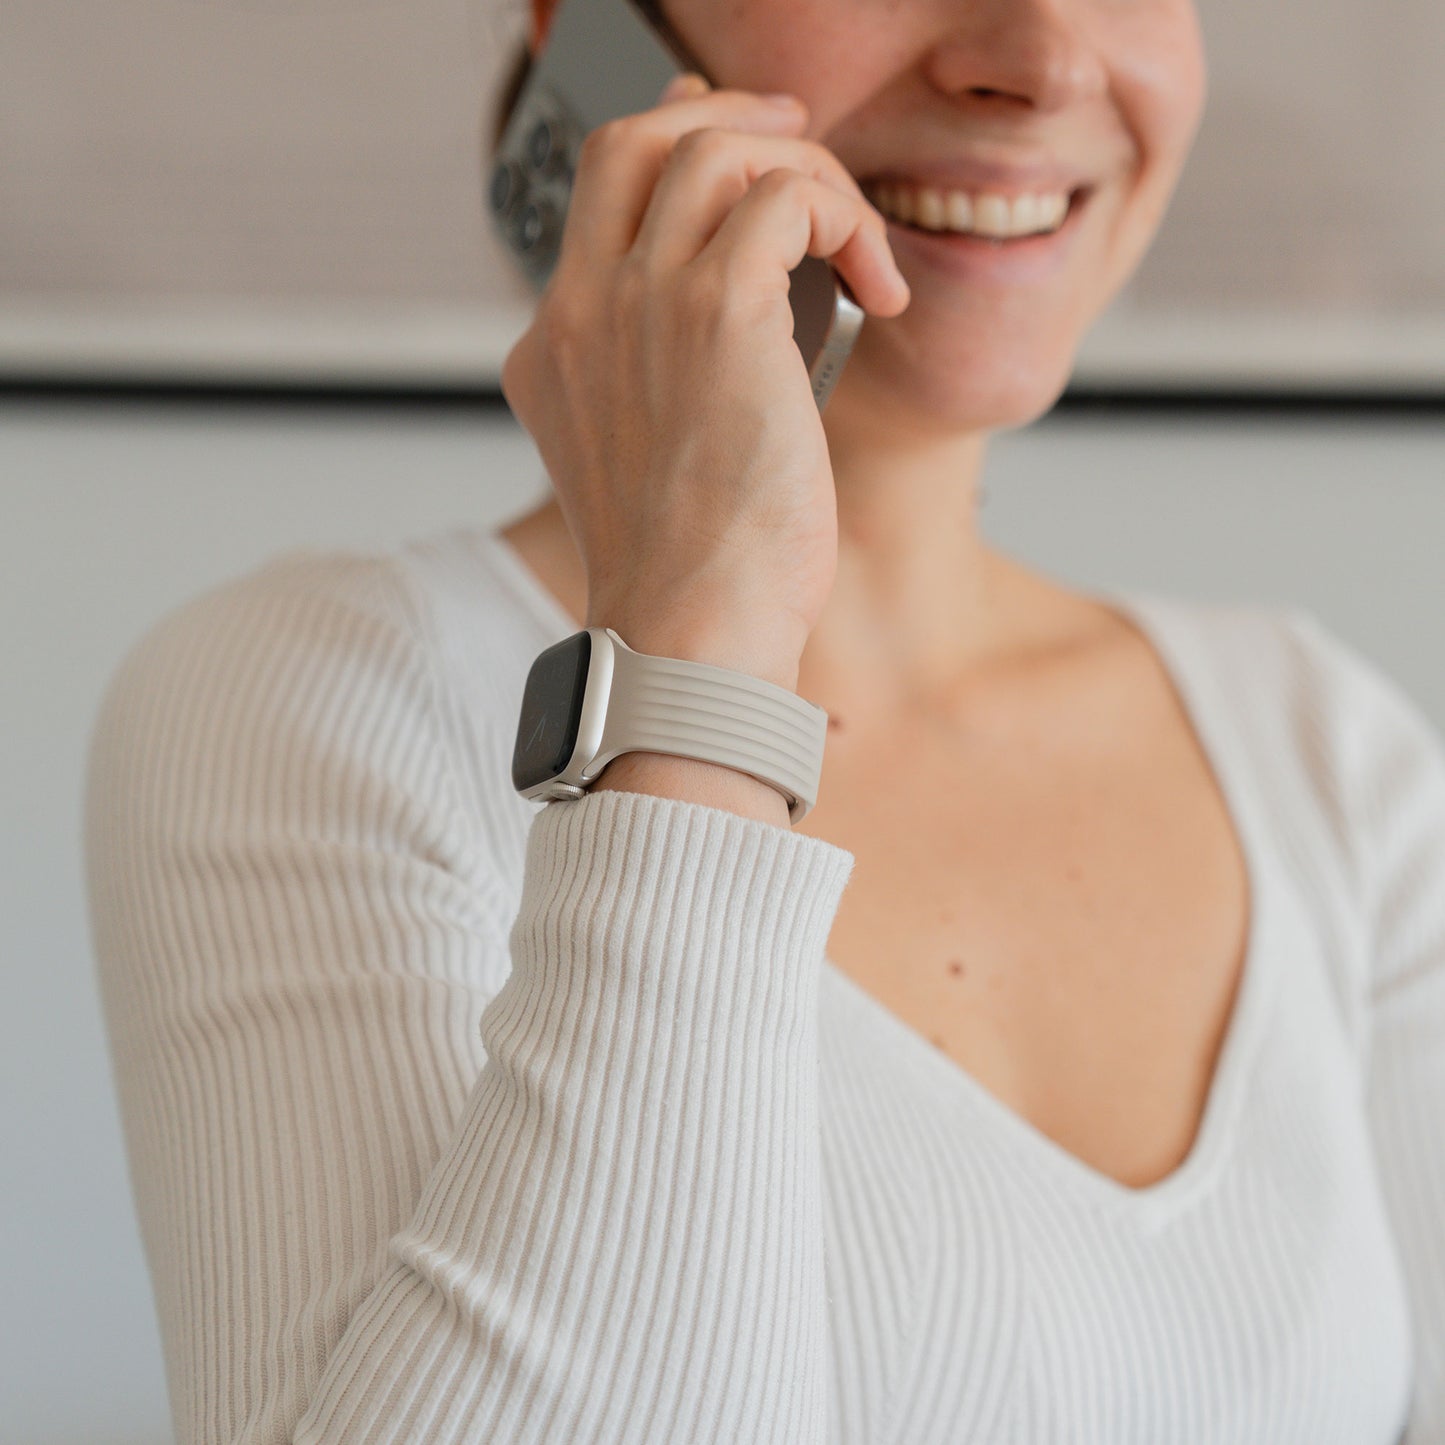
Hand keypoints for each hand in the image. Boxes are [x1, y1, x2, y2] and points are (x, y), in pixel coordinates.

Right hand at [500, 72, 908, 685]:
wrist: (690, 632)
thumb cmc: (691, 574)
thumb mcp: (650, 469)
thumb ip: (663, 386)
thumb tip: (749, 334)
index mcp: (556, 347)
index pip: (600, 199)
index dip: (673, 154)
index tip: (746, 162)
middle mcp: (583, 309)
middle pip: (635, 140)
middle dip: (725, 118)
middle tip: (800, 147)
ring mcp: (641, 302)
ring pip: (717, 151)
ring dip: (808, 177)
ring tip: (858, 245)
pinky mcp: (717, 312)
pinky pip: (787, 198)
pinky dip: (845, 221)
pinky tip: (877, 288)